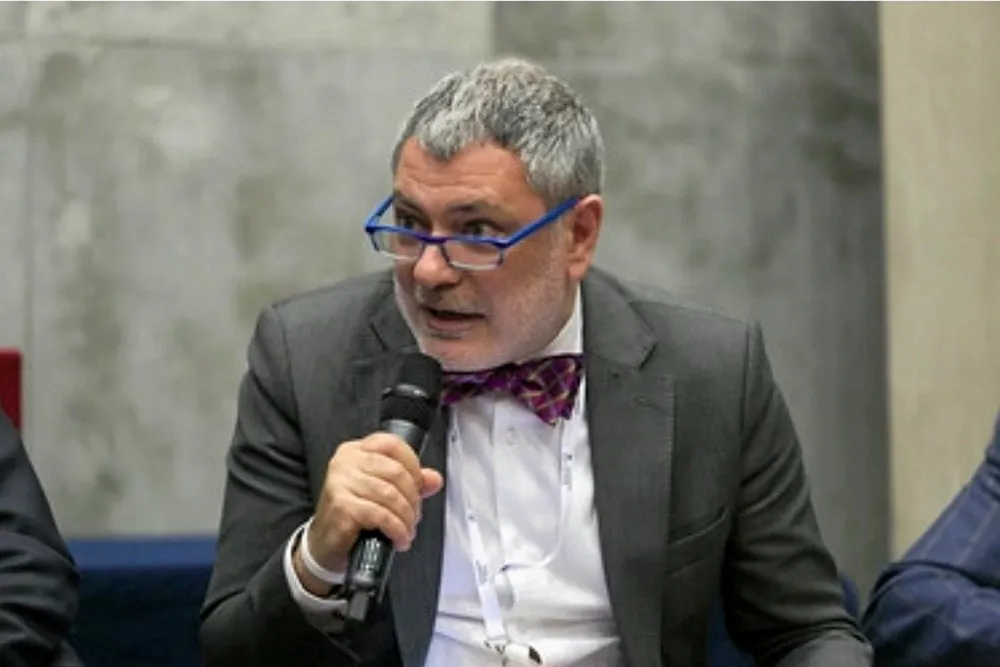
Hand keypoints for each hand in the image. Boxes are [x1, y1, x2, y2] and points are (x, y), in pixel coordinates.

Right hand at [293, 432, 443, 590]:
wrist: (325, 545)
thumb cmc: (352, 516)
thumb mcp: (381, 492)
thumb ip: (409, 482)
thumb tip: (434, 479)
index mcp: (355, 451)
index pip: (391, 444)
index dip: (412, 464)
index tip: (419, 486)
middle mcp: (345, 462)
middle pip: (395, 471)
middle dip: (413, 498)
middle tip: (414, 517)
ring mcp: (340, 483)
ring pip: (391, 495)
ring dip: (406, 518)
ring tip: (407, 531)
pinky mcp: (341, 506)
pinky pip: (382, 515)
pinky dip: (397, 529)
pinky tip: (398, 539)